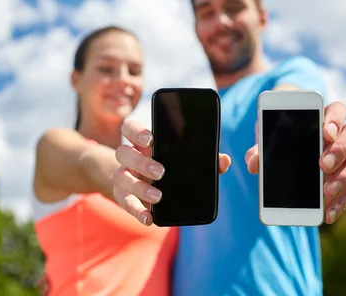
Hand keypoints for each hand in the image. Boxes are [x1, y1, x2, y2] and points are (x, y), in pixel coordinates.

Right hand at [113, 120, 231, 225]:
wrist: (149, 184)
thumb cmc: (171, 165)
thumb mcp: (185, 159)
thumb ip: (205, 158)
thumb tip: (224, 161)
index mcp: (143, 142)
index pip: (130, 128)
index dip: (136, 131)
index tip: (150, 139)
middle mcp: (130, 157)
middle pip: (124, 152)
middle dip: (141, 162)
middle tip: (161, 171)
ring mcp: (124, 176)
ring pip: (121, 177)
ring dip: (139, 187)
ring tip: (158, 196)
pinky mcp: (123, 196)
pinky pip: (124, 202)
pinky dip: (136, 211)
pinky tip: (149, 218)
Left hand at [245, 101, 345, 223]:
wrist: (290, 162)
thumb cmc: (282, 144)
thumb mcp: (269, 144)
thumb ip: (260, 150)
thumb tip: (253, 163)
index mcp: (325, 119)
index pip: (338, 110)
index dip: (335, 119)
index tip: (325, 132)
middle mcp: (344, 135)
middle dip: (341, 148)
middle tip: (323, 165)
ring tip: (327, 190)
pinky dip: (343, 202)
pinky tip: (328, 214)